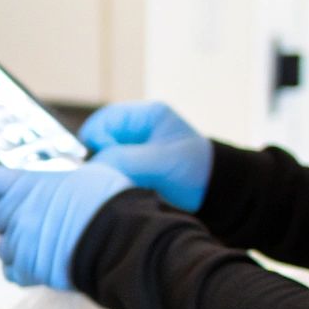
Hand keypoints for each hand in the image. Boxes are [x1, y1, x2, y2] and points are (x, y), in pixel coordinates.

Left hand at [0, 162, 131, 289]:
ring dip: (16, 243)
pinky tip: (40, 262)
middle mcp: (14, 214)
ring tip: (41, 242)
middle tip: (33, 214)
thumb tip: (63, 184)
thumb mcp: (85, 174)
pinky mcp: (30, 271)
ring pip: (2, 246)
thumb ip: (60, 179)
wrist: (123, 239)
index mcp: (23, 185)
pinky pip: (12, 271)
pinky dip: (22, 267)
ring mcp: (20, 245)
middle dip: (9, 214)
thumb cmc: (108, 200)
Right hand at [79, 101, 212, 211]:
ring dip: (106, 170)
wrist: (214, 192)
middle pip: (100, 138)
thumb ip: (127, 159)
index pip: (105, 120)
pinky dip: (112, 179)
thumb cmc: (195, 170)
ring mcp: (134, 148)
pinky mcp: (133, 166)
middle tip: (109, 175)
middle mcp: (137, 129)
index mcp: (146, 116)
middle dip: (101, 157)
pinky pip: (111, 170)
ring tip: (120, 183)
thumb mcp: (162, 162)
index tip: (106, 161)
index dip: (98, 140)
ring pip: (103, 156)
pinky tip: (122, 187)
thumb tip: (95, 165)